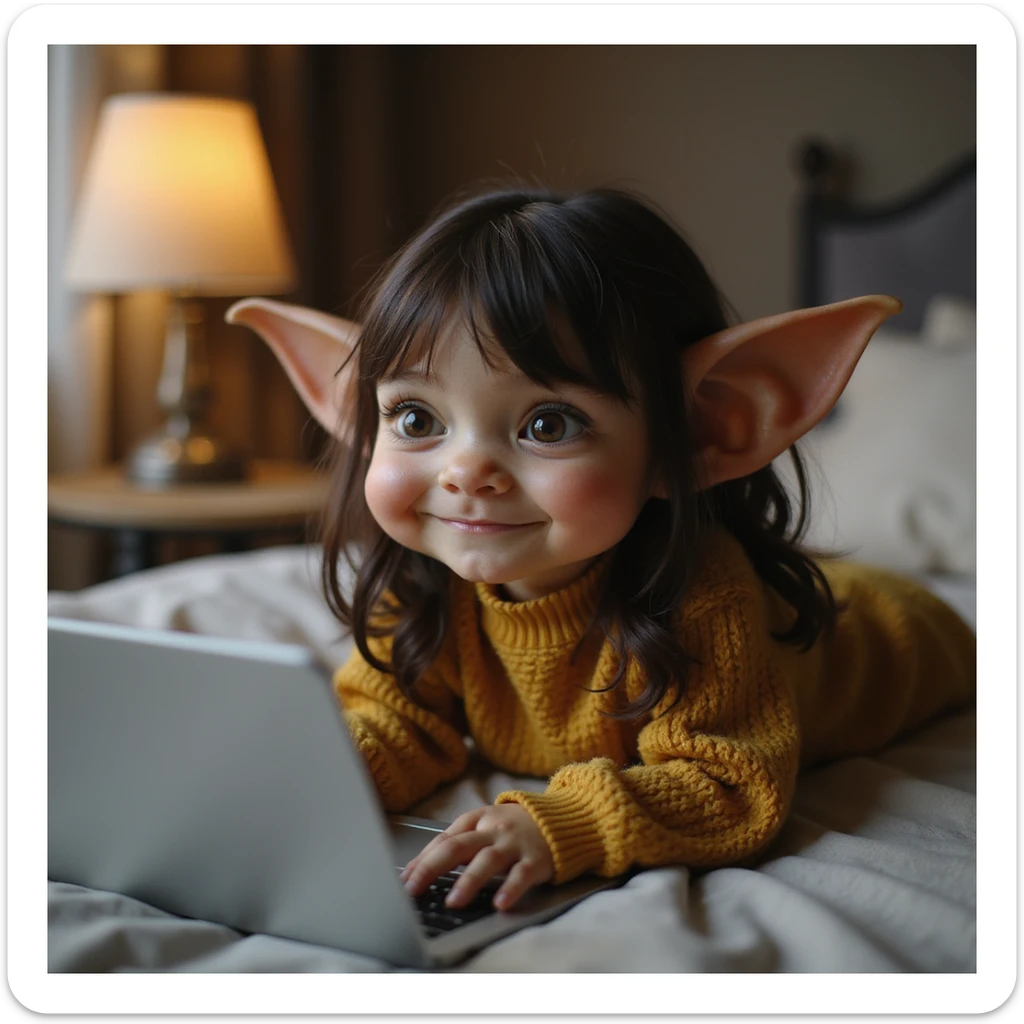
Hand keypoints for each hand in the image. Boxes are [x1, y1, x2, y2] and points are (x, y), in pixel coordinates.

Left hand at [399, 804, 553, 911]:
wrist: (560, 819)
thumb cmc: (514, 828)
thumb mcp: (485, 826)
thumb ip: (459, 842)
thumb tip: (421, 869)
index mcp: (477, 820)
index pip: (443, 839)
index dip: (421, 860)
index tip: (404, 881)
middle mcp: (493, 830)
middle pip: (458, 846)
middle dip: (432, 867)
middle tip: (414, 889)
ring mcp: (514, 844)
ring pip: (488, 860)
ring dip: (468, 881)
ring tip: (453, 901)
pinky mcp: (536, 859)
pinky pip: (521, 875)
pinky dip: (510, 889)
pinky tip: (499, 904)